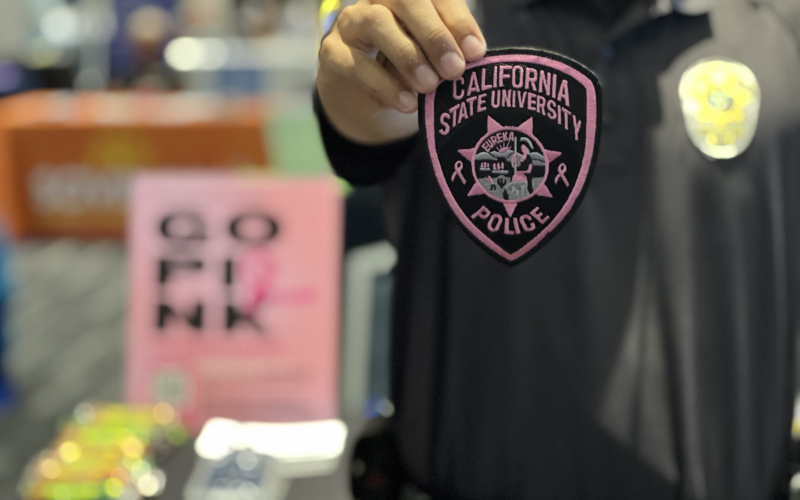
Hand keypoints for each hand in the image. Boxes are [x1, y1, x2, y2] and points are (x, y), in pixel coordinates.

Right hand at [317, 0, 485, 143]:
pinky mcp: (332, 53)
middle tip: (454, 69)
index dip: (458, 20)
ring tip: (430, 85)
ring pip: (376, 22)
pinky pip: (356, 63)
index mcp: (408, 0)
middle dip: (434, 34)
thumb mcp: (430, 61)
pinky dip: (384, 84)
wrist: (361, 97)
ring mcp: (351, 23)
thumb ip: (447, 55)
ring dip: (408, 55)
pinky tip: (407, 103)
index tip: (476, 51)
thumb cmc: (404, 71)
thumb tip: (471, 59)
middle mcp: (379, 0)